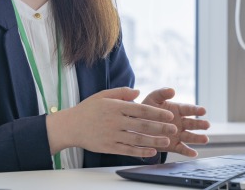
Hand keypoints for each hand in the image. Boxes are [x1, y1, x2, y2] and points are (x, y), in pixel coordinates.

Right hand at [46, 87, 177, 157]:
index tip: (169, 115)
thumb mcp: (103, 95)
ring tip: (167, 141)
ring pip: (137, 140)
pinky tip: (151, 152)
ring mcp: (112, 135)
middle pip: (142, 125)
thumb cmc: (88, 109)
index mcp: (115, 107)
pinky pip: (127, 151)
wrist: (70, 126)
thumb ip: (122, 93)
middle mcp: (114, 121)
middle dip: (160, 127)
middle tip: (174, 128)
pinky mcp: (108, 147)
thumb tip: (138, 92)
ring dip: (153, 141)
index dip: (156, 113)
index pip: (140, 109)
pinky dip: (140, 152)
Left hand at [142, 87, 209, 156]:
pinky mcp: (173, 145)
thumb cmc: (147, 110)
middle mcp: (180, 122)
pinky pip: (181, 149)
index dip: (196, 110)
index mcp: (177, 110)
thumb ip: (162, 93)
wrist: (138, 125)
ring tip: (205, 139)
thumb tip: (172, 90)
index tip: (203, 111)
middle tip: (207, 125)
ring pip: (190, 136)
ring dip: (197, 138)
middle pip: (192, 124)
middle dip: (200, 124)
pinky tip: (194, 154)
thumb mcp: (153, 99)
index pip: (188, 109)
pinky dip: (188, 152)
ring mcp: (177, 134)